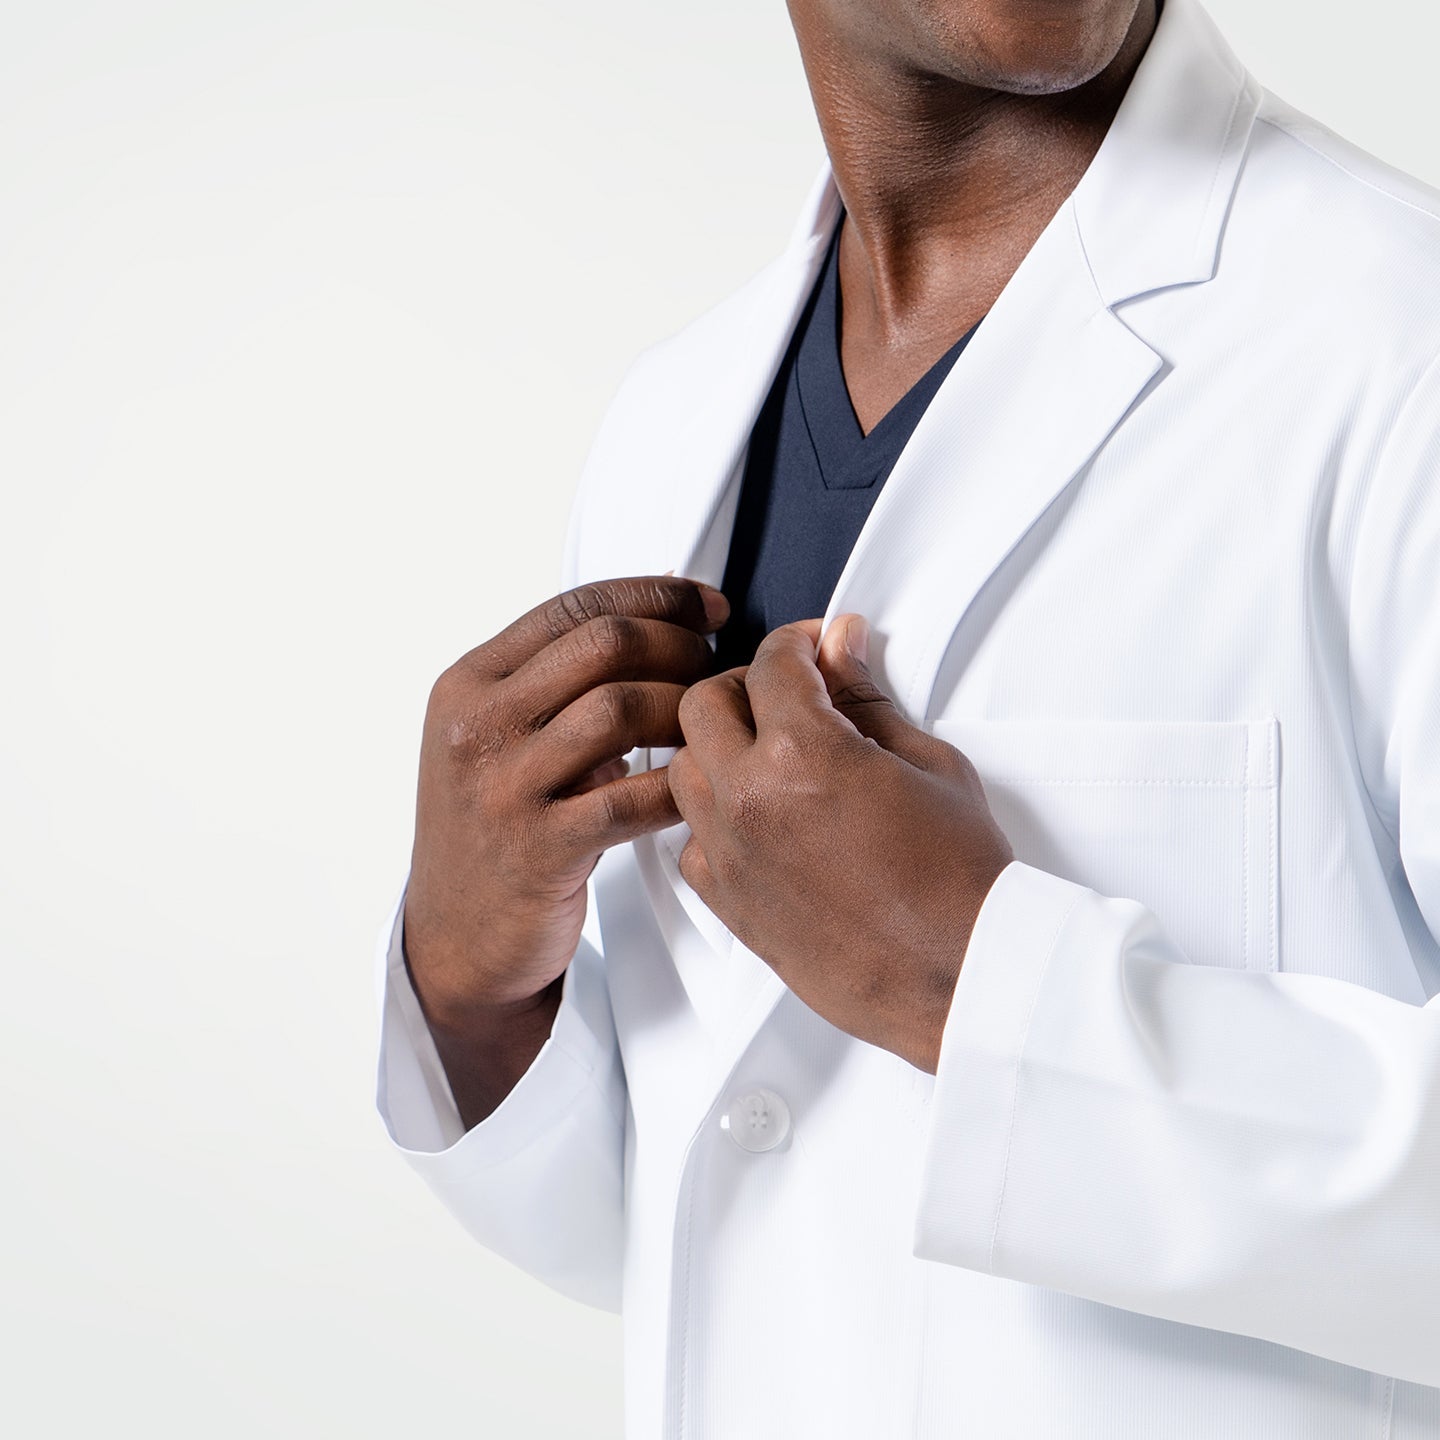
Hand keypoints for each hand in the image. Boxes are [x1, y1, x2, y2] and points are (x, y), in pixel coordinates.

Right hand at [404, 576, 727, 1036]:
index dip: (656, 596)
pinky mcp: (539, 849)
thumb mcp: (499, 736)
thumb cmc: (496, 825)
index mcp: (469, 683)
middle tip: (713, 665)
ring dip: (683, 707)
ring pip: (621, 708)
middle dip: (678, 645)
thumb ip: (557, 679)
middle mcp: (477, 726)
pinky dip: (678, 784)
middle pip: (604, 643)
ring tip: (705, 723)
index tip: (707, 606)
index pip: (574, 605)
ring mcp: (504, 787)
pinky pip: (632, 799)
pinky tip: (696, 783)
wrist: (457, 934)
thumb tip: (655, 611)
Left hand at [669, 614, 1012, 1073]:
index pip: (772, 663)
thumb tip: (842, 649)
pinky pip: (691, 842)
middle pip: (703, 705)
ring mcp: (732, 854)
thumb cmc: (959, 881)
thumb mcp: (928, 762)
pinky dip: (715, 820)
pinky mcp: (730, 903)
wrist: (961, 972)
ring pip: (685, 771)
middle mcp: (750, 800)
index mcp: (802, 753)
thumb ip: (866, 698)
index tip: (815, 647)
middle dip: (745, 686)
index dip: (798, 642)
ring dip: (719, 750)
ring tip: (771, 755)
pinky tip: (761, 819)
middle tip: (789, 693)